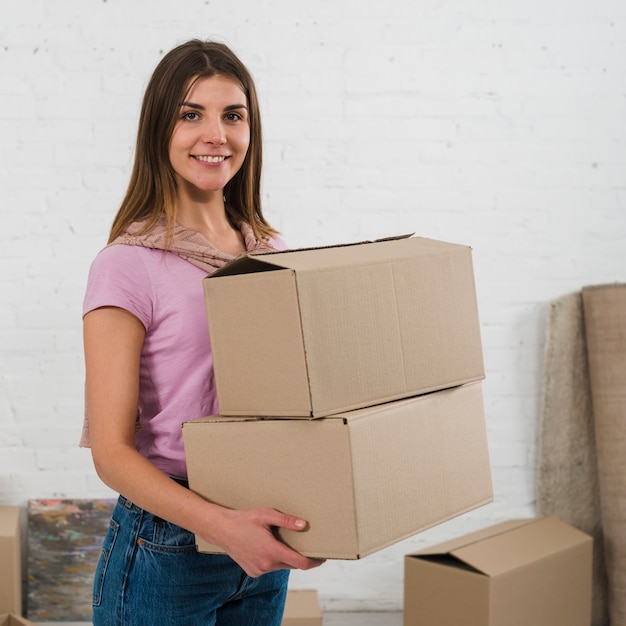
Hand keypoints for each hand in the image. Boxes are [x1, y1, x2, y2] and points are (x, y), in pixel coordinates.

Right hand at [206, 507, 325, 577]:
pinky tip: (269, 547)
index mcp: (271, 551)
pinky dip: (274, 560)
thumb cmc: (244, 519)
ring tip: (284, 542)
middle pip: (292, 564)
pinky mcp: (253, 572)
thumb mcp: (266, 515)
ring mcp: (259, 570)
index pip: (300, 563)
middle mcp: (266, 564)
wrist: (222, 529)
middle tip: (308, 546)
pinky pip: (270, 568)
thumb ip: (286, 521)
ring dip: (286, 557)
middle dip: (301, 557)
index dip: (314, 562)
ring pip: (281, 566)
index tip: (322, 557)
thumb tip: (304, 525)